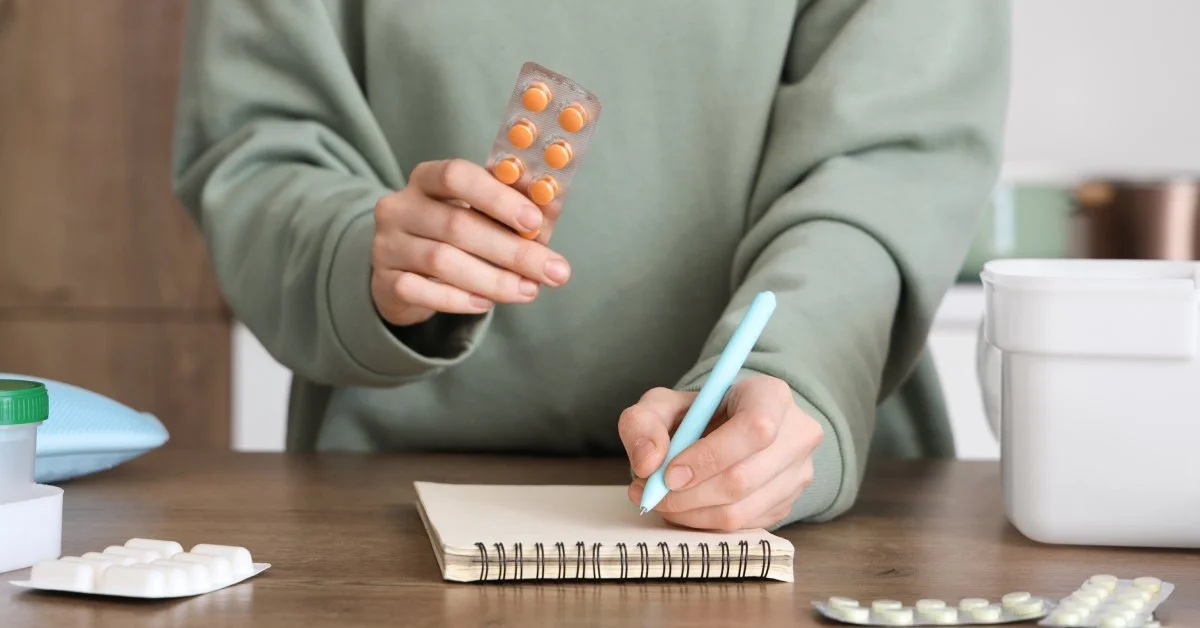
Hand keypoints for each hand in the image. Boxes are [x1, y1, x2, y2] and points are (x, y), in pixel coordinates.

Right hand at [371, 158, 571, 325]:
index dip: (497, 197)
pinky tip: (487, 303)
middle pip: (457, 225)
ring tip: (528, 290)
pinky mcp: (385, 281)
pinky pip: (423, 292)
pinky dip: (459, 300)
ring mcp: (387, 245)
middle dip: (512, 250)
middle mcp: (400, 207)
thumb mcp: (475, 213)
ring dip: (493, 279)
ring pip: (442, 261)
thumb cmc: (451, 235)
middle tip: (554, 271)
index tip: (535, 222)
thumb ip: (508, 210)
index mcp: (426, 179)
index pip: (457, 176)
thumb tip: (550, 209)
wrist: (401, 271)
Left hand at [619, 375, 821, 529]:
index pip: (754, 429)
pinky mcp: (788, 504)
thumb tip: (648, 464)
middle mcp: (797, 434)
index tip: (669, 472)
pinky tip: (684, 507)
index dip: (709, 457)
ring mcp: (798, 473)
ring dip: (690, 513)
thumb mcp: (662, 404)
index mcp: (772, 395)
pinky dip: (704, 523)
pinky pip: (743, 527)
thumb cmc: (696, 414)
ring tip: (660, 500)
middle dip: (688, 494)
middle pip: (743, 478)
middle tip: (650, 492)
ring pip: (741, 510)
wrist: (725, 431)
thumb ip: (643, 423)